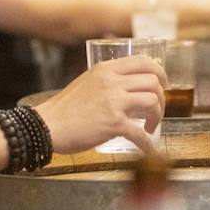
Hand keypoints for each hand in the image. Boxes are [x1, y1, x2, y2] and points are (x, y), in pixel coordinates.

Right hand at [35, 55, 165, 153]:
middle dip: (161, 98)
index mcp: (106, 69)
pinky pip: (140, 133)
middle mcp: (112, 81)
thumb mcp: (87, 82)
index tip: (163, 85)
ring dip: (157, 117)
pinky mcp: (113, 123)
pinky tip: (147, 149)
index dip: (159, 73)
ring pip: (152, 101)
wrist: (47, 126)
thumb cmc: (65, 109)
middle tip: (157, 111)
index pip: (144, 61)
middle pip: (153, 81)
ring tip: (150, 127)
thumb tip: (128, 88)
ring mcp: (113, 101)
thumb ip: (107, 81)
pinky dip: (147, 143)